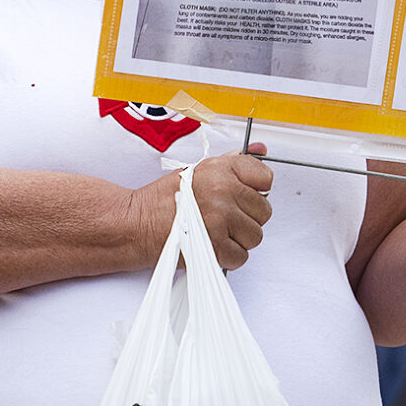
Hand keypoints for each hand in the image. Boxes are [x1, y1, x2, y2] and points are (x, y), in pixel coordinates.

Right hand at [131, 146, 272, 271]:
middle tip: (224, 217)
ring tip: (217, 231)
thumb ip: (233, 160)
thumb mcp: (201, 169)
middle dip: (246, 217)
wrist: (139, 223)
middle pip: (263, 211)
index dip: (255, 191)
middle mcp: (223, 192)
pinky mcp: (215, 246)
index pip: (266, 179)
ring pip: (255, 236)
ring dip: (239, 238)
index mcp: (222, 169)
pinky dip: (228, 256)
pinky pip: (241, 256)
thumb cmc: (167, 198)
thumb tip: (260, 149)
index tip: (240, 196)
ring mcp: (220, 220)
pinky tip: (211, 245)